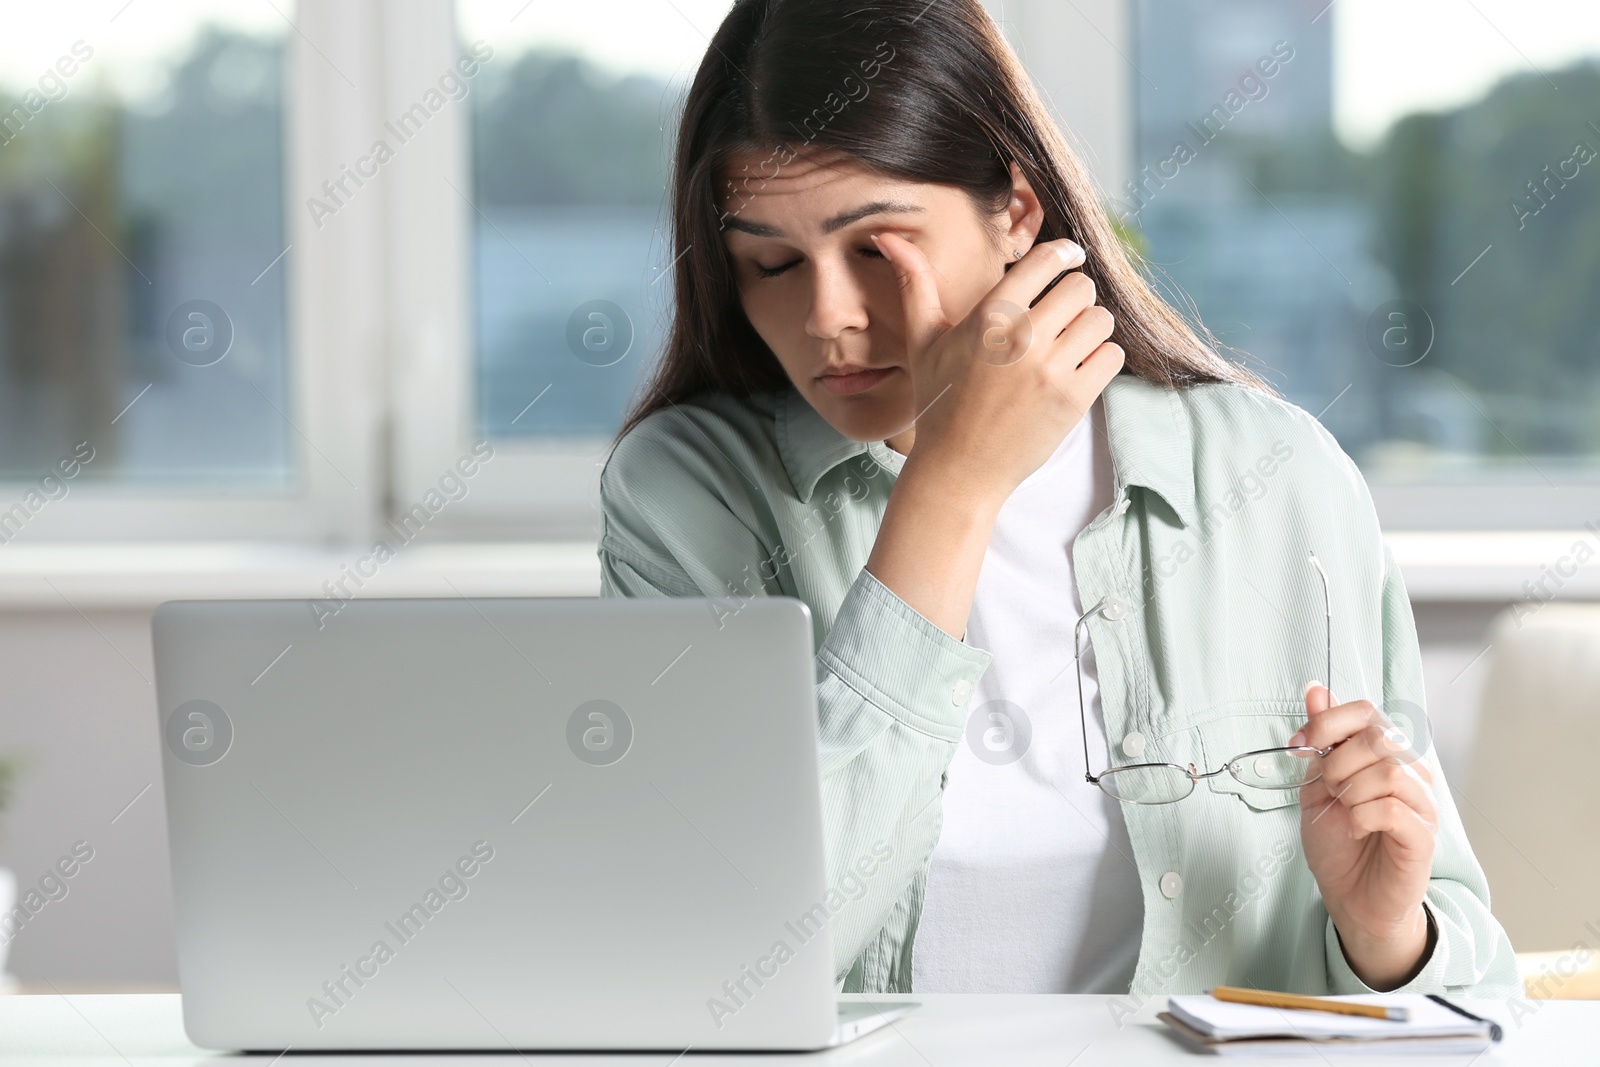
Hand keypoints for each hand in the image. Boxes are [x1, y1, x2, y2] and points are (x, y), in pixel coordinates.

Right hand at [869, 232, 1123, 506]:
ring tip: (1069, 344)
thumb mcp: (923, 341)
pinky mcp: (1073, 400)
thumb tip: (889, 236)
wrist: (959, 470)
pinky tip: (1077, 369)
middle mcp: (1021, 339)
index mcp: (987, 317)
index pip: (1046, 261)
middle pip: (1081, 288)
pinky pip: (1111, 356)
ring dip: (1090, 329)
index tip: (1069, 258)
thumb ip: (915, 284)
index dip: (1063, 255)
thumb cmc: (939, 402)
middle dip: (1076, 297)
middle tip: (1062, 314)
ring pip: (1101, 321)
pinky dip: (1101, 360)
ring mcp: (1050, 371)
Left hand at [1294, 682, 1438, 988]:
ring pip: (1388, 771)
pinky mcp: (1423, 836)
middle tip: (1329, 790)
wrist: (1349, 896)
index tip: (1299, 745)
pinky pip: (1392, 808)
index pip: (1366, 711)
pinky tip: (1355, 829)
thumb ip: (1321, 738)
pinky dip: (1361, 816)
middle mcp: (1411, 772)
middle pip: (1379, 737)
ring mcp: (1421, 804)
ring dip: (1351, 791)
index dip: (1327, 722)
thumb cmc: (1338, 841)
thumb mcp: (1317, 782)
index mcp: (1385, 754)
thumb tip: (1317, 689)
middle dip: (1338, 762)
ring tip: (1345, 811)